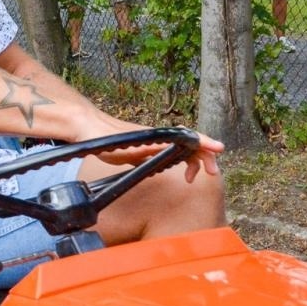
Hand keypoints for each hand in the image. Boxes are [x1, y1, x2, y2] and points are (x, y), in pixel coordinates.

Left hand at [94, 129, 223, 182]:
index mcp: (158, 135)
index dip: (206, 143)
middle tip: (210, 173)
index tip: (219, 150)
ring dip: (193, 161)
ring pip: (182, 148)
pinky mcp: (147, 146)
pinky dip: (180, 161)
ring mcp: (154, 140)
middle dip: (205, 157)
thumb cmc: (105, 137)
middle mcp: (159, 136)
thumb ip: (149, 150)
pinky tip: (177, 170)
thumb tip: (170, 151)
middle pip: (191, 144)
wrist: (87, 127)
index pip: (189, 136)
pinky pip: (171, 152)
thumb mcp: (128, 149)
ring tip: (192, 178)